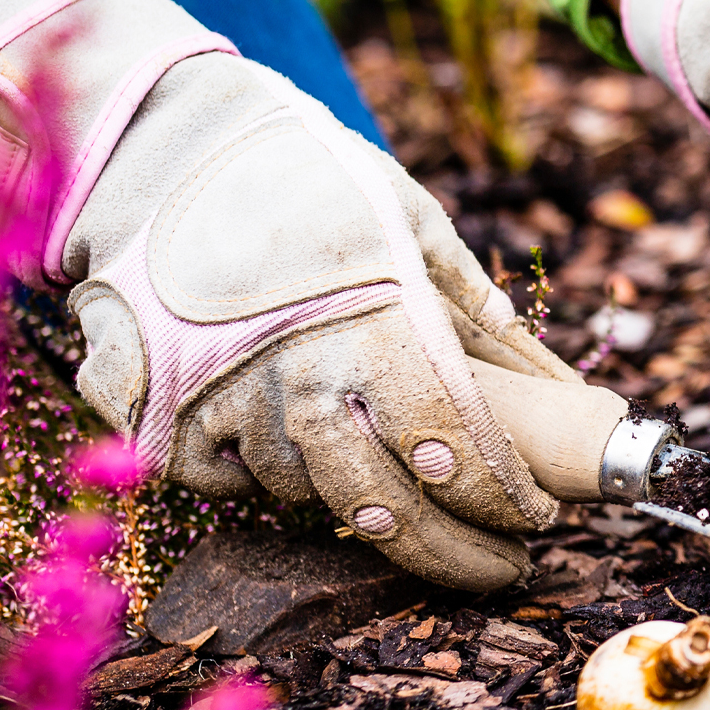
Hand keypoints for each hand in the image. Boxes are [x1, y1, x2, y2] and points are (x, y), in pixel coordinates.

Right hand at [0, 0, 626, 590]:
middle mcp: (297, 377)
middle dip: (454, 552)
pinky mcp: (149, 408)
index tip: (538, 518)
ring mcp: (217, 398)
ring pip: (301, 496)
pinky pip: (214, 480)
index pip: (458, 450)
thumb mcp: (411, 220)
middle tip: (501, 568)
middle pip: (385, 509)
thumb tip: (560, 384)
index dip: (504, 498)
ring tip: (398, 490)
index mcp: (376, 329)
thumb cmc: (310, 176)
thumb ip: (478, 310)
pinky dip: (250, 478)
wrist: (165, 140)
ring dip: (356, 503)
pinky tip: (287, 458)